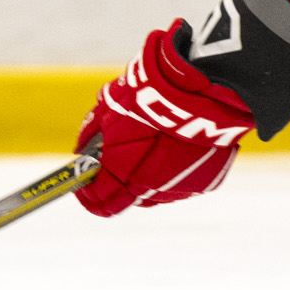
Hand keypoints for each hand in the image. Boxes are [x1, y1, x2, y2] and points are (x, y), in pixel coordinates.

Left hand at [73, 24, 255, 217]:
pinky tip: (179, 147)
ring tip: (155, 148)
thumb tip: (81, 152)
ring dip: (151, 179)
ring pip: (159, 193)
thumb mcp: (110, 109)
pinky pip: (185, 182)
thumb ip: (93, 137)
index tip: (85, 185)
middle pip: (130, 201)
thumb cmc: (150, 94)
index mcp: (127, 175)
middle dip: (122, 185)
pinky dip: (178, 170)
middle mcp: (155, 189)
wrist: (199, 87)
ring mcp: (184, 186)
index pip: (100, 202)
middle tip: (120, 162)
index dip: (90, 195)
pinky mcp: (208, 180)